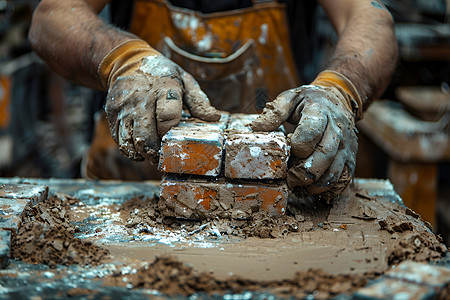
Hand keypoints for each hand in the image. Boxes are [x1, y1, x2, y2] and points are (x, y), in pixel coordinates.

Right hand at [98, 40, 220, 162]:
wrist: (128, 62)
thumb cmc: (163, 75)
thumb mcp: (185, 81)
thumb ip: (199, 101)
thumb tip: (215, 117)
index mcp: (165, 89)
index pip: (167, 116)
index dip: (170, 131)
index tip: (173, 138)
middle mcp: (141, 98)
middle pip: (146, 136)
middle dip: (155, 152)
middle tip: (162, 157)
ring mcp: (124, 107)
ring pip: (130, 142)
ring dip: (142, 154)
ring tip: (151, 154)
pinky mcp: (112, 113)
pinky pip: (120, 140)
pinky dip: (130, 149)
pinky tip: (139, 149)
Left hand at [251, 71, 361, 199]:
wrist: (339, 100)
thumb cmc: (309, 102)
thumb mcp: (291, 98)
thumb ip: (275, 112)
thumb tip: (257, 128)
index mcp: (319, 112)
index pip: (311, 131)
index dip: (297, 145)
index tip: (288, 150)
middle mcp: (337, 130)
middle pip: (325, 155)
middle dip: (304, 172)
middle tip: (290, 179)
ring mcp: (346, 146)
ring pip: (335, 172)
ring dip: (315, 185)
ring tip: (299, 186)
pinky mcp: (350, 158)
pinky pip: (343, 180)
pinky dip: (328, 190)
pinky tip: (313, 189)